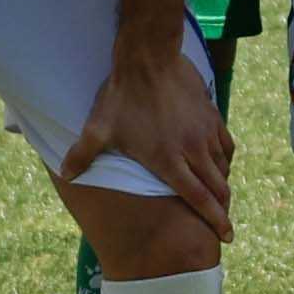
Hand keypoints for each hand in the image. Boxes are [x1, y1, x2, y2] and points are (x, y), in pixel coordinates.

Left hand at [57, 35, 233, 234]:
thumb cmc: (123, 96)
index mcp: (169, 161)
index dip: (215, 220)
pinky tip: (219, 162)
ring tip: (218, 194)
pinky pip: (226, 145)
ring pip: (224, 167)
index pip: (200, 198)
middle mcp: (193, 150)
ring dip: (223, 184)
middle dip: (223, 209)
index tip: (227, 236)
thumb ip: (83, 154)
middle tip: (223, 222)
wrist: (149, 57)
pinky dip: (225, 159)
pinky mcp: (212, 116)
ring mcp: (205, 132)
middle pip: (218, 188)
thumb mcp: (99, 128)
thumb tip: (65, 174)